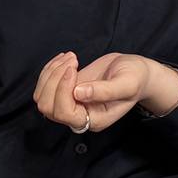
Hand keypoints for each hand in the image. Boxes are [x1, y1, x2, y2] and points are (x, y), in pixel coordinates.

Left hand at [33, 52, 177, 132]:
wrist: (134, 71)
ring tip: (70, 56)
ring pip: (42, 97)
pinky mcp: (65, 92)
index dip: (62, 91)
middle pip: (48, 107)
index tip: (73, 69)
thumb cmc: (135, 78)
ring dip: (50, 73)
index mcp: (94, 120)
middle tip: (72, 59)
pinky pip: (44, 87)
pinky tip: (64, 58)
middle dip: (54, 80)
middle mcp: (79, 116)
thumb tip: (78, 93)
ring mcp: (70, 104)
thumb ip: (106, 91)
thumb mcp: (127, 83)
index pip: (65, 114)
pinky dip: (50, 69)